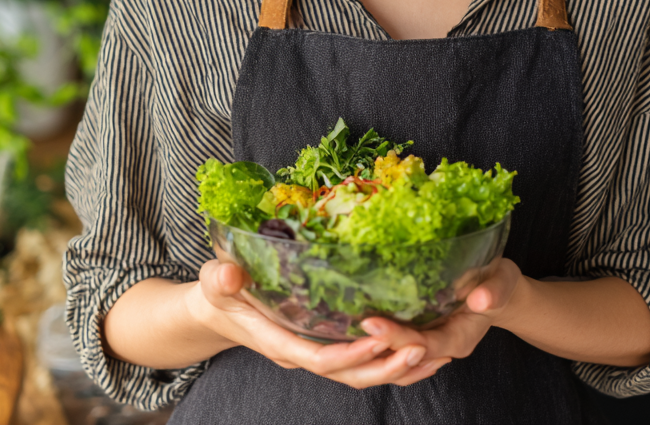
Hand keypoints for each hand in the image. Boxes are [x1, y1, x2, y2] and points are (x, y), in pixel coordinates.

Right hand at [186, 259, 450, 388]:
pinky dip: (391, 360)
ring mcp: (315, 350)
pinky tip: (420, 348)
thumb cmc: (218, 292)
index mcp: (278, 341)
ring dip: (397, 368)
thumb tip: (228, 274)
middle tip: (423, 349)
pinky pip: (362, 361)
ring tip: (435, 353)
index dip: (348, 355)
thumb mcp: (214, 282)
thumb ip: (221, 279)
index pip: (318, 357)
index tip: (377, 344)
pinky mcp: (327, 342)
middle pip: (348, 375)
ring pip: (360, 373)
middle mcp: (301, 352)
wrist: (218, 308)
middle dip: (385, 368)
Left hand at [357, 258, 525, 361]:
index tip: (372, 322)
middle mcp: (440, 346)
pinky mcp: (419, 331)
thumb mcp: (504, 282)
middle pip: (402, 353)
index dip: (397, 337)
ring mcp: (428, 341)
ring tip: (342, 325)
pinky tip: (354, 319)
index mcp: (459, 339)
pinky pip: (395, 343)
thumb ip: (495, 291)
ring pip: (395, 355)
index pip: (422, 346)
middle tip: (347, 322)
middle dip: (375, 341)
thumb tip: (481, 298)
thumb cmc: (500, 284)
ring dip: (370, 344)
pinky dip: (377, 335)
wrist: (500, 291)